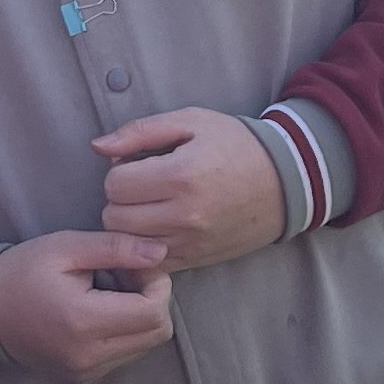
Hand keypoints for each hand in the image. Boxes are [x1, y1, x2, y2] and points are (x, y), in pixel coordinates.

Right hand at [0, 231, 176, 381]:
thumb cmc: (22, 272)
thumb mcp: (66, 247)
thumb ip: (116, 248)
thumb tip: (160, 253)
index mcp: (83, 320)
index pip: (154, 311)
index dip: (158, 284)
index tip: (138, 264)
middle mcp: (88, 354)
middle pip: (157, 333)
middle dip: (155, 301)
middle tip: (130, 277)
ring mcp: (86, 370)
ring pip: (145, 346)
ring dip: (141, 317)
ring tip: (114, 293)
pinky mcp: (83, 376)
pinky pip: (125, 355)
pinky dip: (126, 332)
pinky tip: (103, 311)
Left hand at [95, 110, 286, 272]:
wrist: (285, 182)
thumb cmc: (236, 145)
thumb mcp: (191, 122)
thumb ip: (140, 131)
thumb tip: (97, 146)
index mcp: (182, 175)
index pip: (115, 184)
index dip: (119, 171)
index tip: (138, 166)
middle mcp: (184, 215)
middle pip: (114, 217)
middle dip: (120, 200)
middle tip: (142, 187)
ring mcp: (190, 242)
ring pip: (127, 243)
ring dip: (130, 224)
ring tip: (151, 206)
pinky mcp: (195, 260)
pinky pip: (149, 262)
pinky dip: (145, 246)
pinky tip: (160, 227)